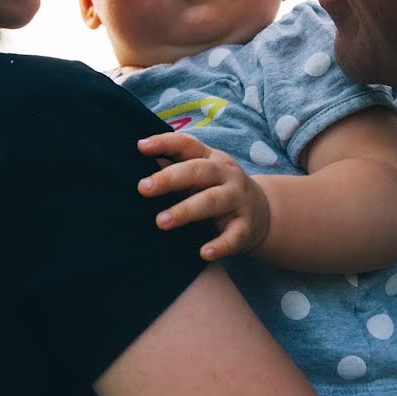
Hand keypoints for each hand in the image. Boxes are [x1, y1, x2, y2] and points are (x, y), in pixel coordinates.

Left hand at [137, 132, 269, 260]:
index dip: (165, 143)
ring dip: (186, 211)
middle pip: (198, 171)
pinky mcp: (245, 227)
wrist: (262, 212)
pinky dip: (219, 245)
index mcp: (210, 158)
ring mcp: (237, 200)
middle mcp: (225, 175)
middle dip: (169, 179)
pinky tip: (203, 253)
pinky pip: (233, 236)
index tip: (141, 146)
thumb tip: (134, 160)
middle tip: (143, 188)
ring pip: (212, 201)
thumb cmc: (216, 189)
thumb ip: (173, 166)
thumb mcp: (200, 174)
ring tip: (161, 222)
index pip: (187, 144)